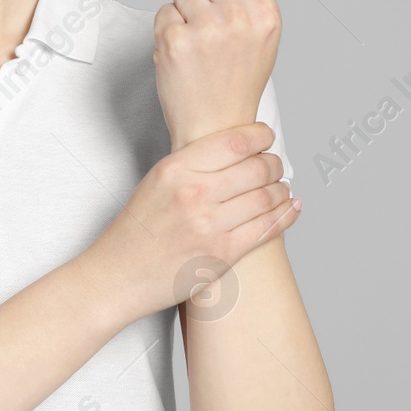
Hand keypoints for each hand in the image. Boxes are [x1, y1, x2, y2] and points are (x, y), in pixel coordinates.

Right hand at [83, 123, 298, 323]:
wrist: (118, 275)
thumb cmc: (136, 230)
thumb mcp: (157, 181)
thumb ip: (193, 164)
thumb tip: (237, 151)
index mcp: (176, 169)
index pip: (235, 141)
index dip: (261, 136)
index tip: (267, 137)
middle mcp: (194, 194)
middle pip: (257, 168)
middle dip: (275, 163)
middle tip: (276, 165)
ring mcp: (210, 226)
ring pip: (267, 197)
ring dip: (282, 189)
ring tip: (282, 187)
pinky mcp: (222, 255)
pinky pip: (267, 229)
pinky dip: (286, 215)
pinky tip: (292, 208)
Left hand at [154, 0, 281, 151]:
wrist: (216, 128)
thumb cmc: (239, 80)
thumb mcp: (262, 32)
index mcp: (266, 14)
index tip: (229, 6)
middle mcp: (238, 18)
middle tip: (210, 25)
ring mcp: (205, 29)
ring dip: (184, 10)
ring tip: (197, 41)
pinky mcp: (174, 40)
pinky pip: (163, 11)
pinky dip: (168, 29)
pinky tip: (182, 52)